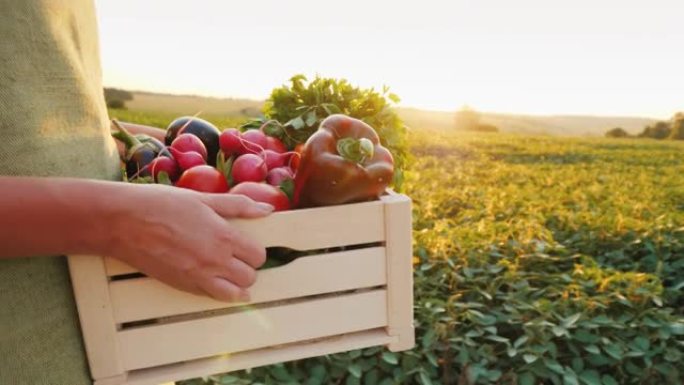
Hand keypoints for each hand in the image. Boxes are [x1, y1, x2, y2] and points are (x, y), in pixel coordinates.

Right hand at [105, 184, 273, 301]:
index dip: (254, 249)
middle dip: (248, 267)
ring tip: (228, 270)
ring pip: (236, 293)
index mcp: (224, 236)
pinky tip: (213, 279)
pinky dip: (219, 291)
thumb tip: (267, 209)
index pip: (258, 254)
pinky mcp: (183, 287)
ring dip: (237, 283)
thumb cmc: (161, 204)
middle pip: (251, 276)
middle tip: (236, 256)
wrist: (123, 222)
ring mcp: (199, 277)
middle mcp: (215, 260)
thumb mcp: (203, 198)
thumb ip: (238, 206)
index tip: (245, 244)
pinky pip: (213, 297)